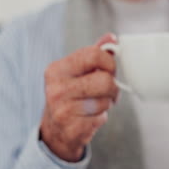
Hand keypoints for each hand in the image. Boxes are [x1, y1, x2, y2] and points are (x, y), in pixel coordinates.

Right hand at [40, 33, 119, 161]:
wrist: (56, 130)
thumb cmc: (72, 94)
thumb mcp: (79, 71)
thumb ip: (95, 53)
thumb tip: (112, 38)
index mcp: (57, 69)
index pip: (94, 54)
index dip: (109, 63)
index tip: (109, 70)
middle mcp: (56, 88)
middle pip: (105, 80)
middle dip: (113, 87)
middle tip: (108, 91)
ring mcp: (62, 109)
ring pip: (105, 100)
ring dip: (107, 103)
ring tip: (96, 104)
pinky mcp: (71, 128)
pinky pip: (101, 118)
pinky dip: (101, 118)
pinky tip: (90, 117)